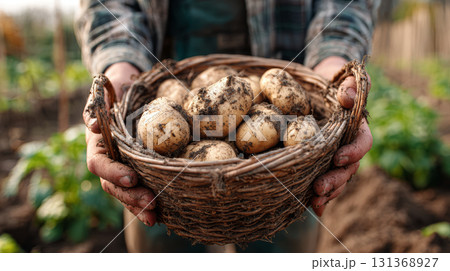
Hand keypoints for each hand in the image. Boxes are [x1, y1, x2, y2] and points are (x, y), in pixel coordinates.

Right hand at [84, 62, 156, 225]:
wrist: (128, 88)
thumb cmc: (114, 89)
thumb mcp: (102, 92)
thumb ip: (95, 107)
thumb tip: (93, 126)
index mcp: (96, 145)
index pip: (99, 165)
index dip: (113, 173)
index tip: (132, 178)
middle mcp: (108, 160)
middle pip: (113, 185)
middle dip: (131, 197)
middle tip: (150, 204)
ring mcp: (123, 167)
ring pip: (126, 193)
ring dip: (140, 206)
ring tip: (154, 217)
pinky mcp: (138, 170)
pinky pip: (141, 189)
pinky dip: (149, 202)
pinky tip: (162, 213)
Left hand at [311, 57, 372, 215]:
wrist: (318, 89)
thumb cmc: (332, 83)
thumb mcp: (341, 79)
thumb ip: (348, 86)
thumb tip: (347, 97)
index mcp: (358, 128)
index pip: (363, 143)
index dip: (353, 152)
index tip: (338, 158)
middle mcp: (349, 146)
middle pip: (349, 168)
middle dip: (336, 179)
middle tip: (319, 187)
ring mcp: (336, 157)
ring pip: (338, 179)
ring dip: (328, 192)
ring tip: (315, 201)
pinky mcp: (322, 163)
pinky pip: (324, 181)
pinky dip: (321, 196)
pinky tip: (313, 208)